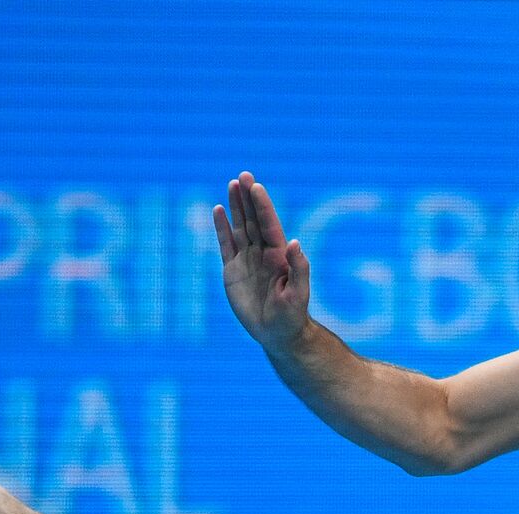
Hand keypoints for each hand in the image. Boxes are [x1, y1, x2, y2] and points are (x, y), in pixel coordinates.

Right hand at [214, 171, 310, 352]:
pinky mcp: (232, 271)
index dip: (263, 206)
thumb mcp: (299, 293)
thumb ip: (299, 267)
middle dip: (248, 198)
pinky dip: (221, 228)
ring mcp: (247, 260)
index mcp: (279, 255)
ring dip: (236, 207)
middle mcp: (263, 253)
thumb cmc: (292, 315)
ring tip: (232, 184)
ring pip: (240, 228)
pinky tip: (219, 210)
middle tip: (243, 175)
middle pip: (254, 220)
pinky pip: (226, 245)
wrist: (277, 333)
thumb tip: (295, 242)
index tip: (256, 187)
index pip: (269, 225)